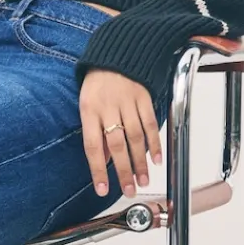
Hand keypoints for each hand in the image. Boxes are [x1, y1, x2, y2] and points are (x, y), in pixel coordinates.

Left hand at [79, 69, 162, 197]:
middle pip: (117, 144)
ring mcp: (128, 102)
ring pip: (136, 137)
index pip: (92, 146)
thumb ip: (96, 133)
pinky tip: (156, 159)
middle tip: (129, 190)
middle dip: (124, 170)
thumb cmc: (98, 84)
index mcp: (89, 110)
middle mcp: (108, 107)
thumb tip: (102, 161)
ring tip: (143, 180)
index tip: (102, 189)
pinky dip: (154, 143)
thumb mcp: (87, 106)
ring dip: (140, 162)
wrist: (116, 54)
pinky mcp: (144, 97)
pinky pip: (150, 124)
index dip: (98, 169)